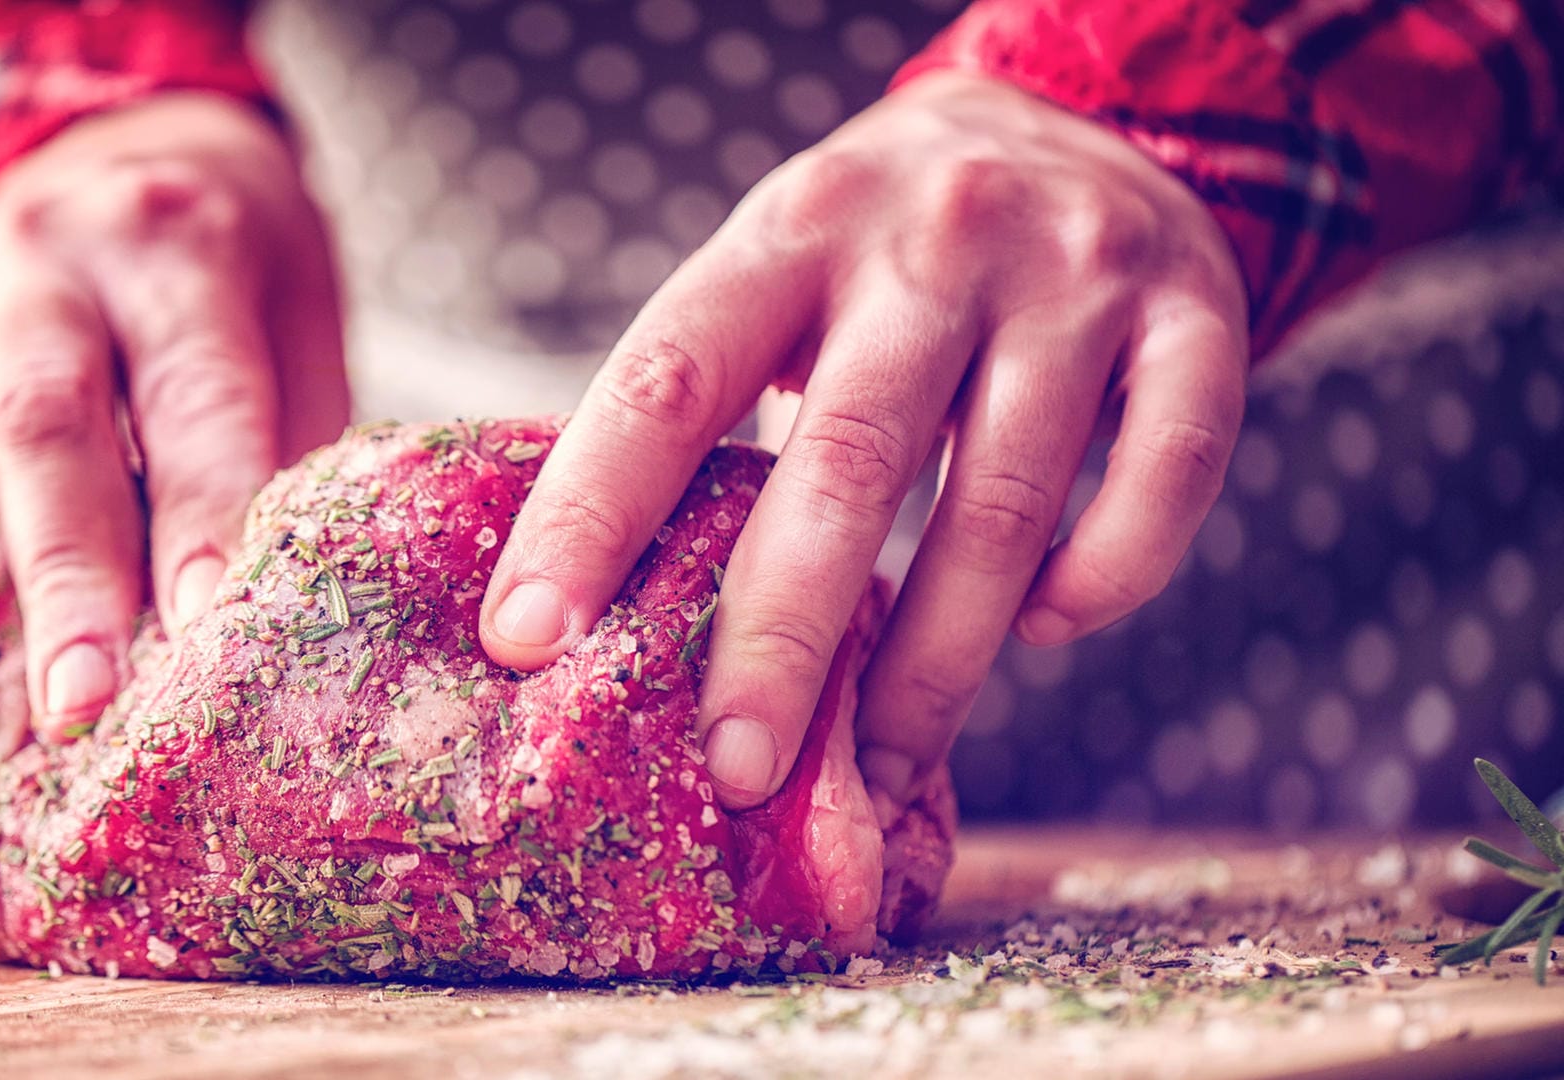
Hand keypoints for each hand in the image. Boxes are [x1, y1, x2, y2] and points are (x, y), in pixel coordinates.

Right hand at [0, 93, 347, 776]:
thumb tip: (279, 623)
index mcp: (179, 247)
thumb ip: (283, 448)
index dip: (200, 508)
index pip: (192, 391)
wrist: (119, 144)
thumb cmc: (231, 265)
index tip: (204, 628)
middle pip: (46, 425)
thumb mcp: (291, 315)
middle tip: (79, 708)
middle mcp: (47, 271)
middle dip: (63, 576)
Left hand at [478, 73, 1247, 807]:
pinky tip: (1043, 627)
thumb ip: (716, 405)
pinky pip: (1164, 479)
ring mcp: (1074, 277)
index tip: (528, 640)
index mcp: (791, 233)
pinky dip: (1100, 578)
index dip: (589, 514)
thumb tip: (608, 613)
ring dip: (939, 662)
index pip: (668, 380)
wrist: (1082, 120)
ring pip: (999, 506)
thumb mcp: (780, 271)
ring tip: (885, 761)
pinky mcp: (1198, 318)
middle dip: (781, 641)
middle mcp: (932, 242)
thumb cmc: (885, 246)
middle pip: (842, 465)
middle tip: (734, 771)